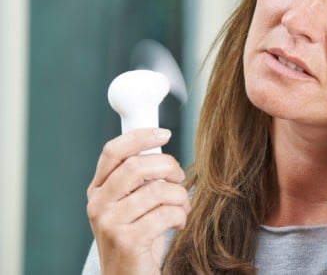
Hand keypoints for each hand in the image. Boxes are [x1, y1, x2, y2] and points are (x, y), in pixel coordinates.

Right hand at [86, 128, 189, 274]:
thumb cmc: (136, 237)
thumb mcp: (130, 204)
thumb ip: (138, 179)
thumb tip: (161, 149)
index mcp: (98, 190)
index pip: (113, 151)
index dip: (140, 137)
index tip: (165, 133)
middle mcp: (98, 204)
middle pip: (137, 166)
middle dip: (168, 167)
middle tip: (179, 177)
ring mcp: (110, 223)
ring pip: (156, 190)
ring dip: (179, 196)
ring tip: (181, 206)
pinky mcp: (127, 241)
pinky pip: (165, 214)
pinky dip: (180, 215)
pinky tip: (179, 222)